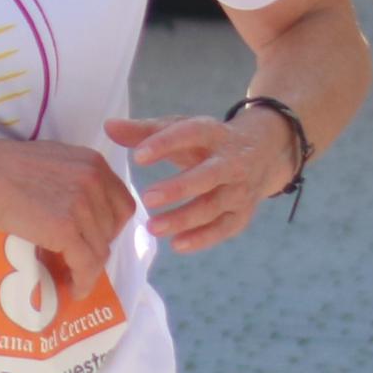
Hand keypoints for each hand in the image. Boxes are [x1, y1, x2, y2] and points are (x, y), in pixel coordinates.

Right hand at [0, 133, 136, 307]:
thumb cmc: (0, 166)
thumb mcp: (50, 159)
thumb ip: (73, 178)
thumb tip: (79, 205)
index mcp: (92, 162)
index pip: (122, 204)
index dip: (111, 226)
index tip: (94, 238)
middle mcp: (93, 181)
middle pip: (112, 229)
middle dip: (97, 246)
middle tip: (78, 258)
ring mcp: (80, 206)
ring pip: (99, 250)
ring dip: (88, 267)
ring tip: (72, 277)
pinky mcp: (64, 230)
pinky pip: (86, 265)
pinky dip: (83, 282)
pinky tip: (74, 290)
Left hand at [105, 108, 296, 254]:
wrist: (264, 151)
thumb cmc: (207, 141)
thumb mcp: (181, 128)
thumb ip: (144, 131)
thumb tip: (108, 127)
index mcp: (214, 133)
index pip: (191, 134)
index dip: (165, 144)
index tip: (138, 156)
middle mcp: (232, 161)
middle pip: (208, 176)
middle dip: (179, 187)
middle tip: (147, 198)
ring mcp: (241, 189)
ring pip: (214, 206)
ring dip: (184, 218)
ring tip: (152, 227)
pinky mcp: (243, 213)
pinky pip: (224, 229)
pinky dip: (203, 239)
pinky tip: (177, 245)